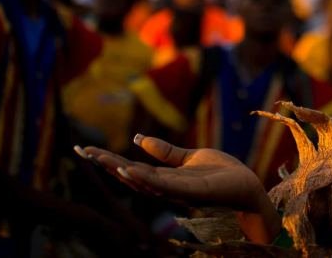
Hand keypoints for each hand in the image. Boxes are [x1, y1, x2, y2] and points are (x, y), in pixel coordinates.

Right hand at [79, 135, 280, 241]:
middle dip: (107, 164)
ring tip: (102, 160)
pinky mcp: (193, 191)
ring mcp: (178, 191)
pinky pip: (166, 186)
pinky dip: (147, 179)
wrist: (247, 185)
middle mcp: (166, 187)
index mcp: (165, 178)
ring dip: (122, 171)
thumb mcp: (190, 157)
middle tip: (83, 152)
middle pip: (131, 175)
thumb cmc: (222, 173)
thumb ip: (166, 152)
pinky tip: (131, 171)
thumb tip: (139, 139)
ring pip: (144, 181)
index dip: (109, 159)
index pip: (132, 167)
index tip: (87, 149)